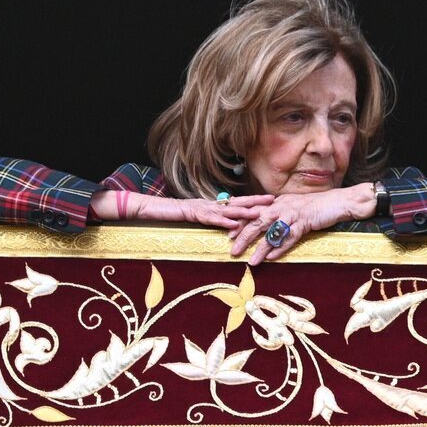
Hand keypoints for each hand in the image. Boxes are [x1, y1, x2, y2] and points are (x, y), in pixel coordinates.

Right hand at [99, 191, 273, 229]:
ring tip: (260, 212)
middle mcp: (210, 203)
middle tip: (274, 200)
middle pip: (238, 201)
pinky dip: (223, 221)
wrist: (152, 208)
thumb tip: (228, 226)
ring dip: (244, 210)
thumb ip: (211, 220)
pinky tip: (234, 224)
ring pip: (227, 209)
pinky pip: (210, 218)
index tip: (271, 200)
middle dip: (256, 200)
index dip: (254, 200)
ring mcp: (201, 207)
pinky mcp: (192, 213)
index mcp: (213, 205)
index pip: (238, 202)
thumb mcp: (197, 218)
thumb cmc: (173, 214)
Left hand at [229, 183, 375, 265]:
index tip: (228, 234)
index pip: (254, 212)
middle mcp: (282, 206)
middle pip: (258, 221)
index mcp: (277, 203)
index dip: (240, 222)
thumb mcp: (293, 207)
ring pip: (272, 231)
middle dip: (243, 236)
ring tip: (251, 261)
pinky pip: (290, 237)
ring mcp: (293, 214)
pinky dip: (281, 248)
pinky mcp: (305, 222)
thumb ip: (279, 214)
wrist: (338, 201)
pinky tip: (272, 258)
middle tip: (232, 250)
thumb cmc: (315, 206)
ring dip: (260, 248)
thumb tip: (266, 226)